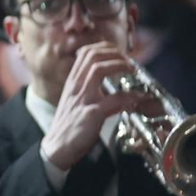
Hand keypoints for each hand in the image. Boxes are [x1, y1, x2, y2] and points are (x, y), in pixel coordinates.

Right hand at [41, 42, 142, 170]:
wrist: (57, 148)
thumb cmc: (69, 125)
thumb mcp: (75, 101)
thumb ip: (87, 87)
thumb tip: (107, 80)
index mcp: (72, 83)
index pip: (86, 53)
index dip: (106, 48)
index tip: (120, 53)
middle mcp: (75, 87)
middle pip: (93, 56)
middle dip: (115, 54)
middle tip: (130, 62)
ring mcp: (82, 99)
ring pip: (98, 70)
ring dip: (120, 66)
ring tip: (133, 71)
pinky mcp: (91, 114)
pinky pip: (114, 99)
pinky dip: (130, 96)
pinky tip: (138, 98)